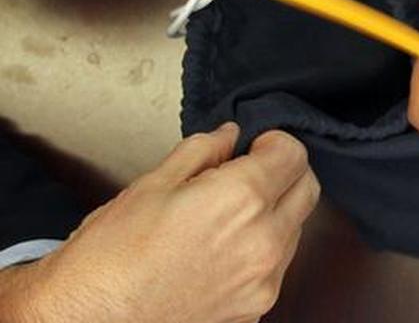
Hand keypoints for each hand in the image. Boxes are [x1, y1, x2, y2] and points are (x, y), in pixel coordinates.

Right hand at [0, 125, 319, 322]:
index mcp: (241, 199)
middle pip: (308, 189)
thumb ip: (201, 153)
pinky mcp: (256, 307)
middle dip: (286, 173)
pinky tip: (223, 250)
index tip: (255, 146)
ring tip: (228, 216)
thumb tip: (228, 136)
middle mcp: (264, 240)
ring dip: (276, 213)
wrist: (88, 319)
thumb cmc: (109, 256)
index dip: (274, 142)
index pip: (294, 154)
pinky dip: (263, 249)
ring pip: (296, 229)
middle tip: (250, 172)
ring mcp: (264, 279)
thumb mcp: (150, 186)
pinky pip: (278, 266)